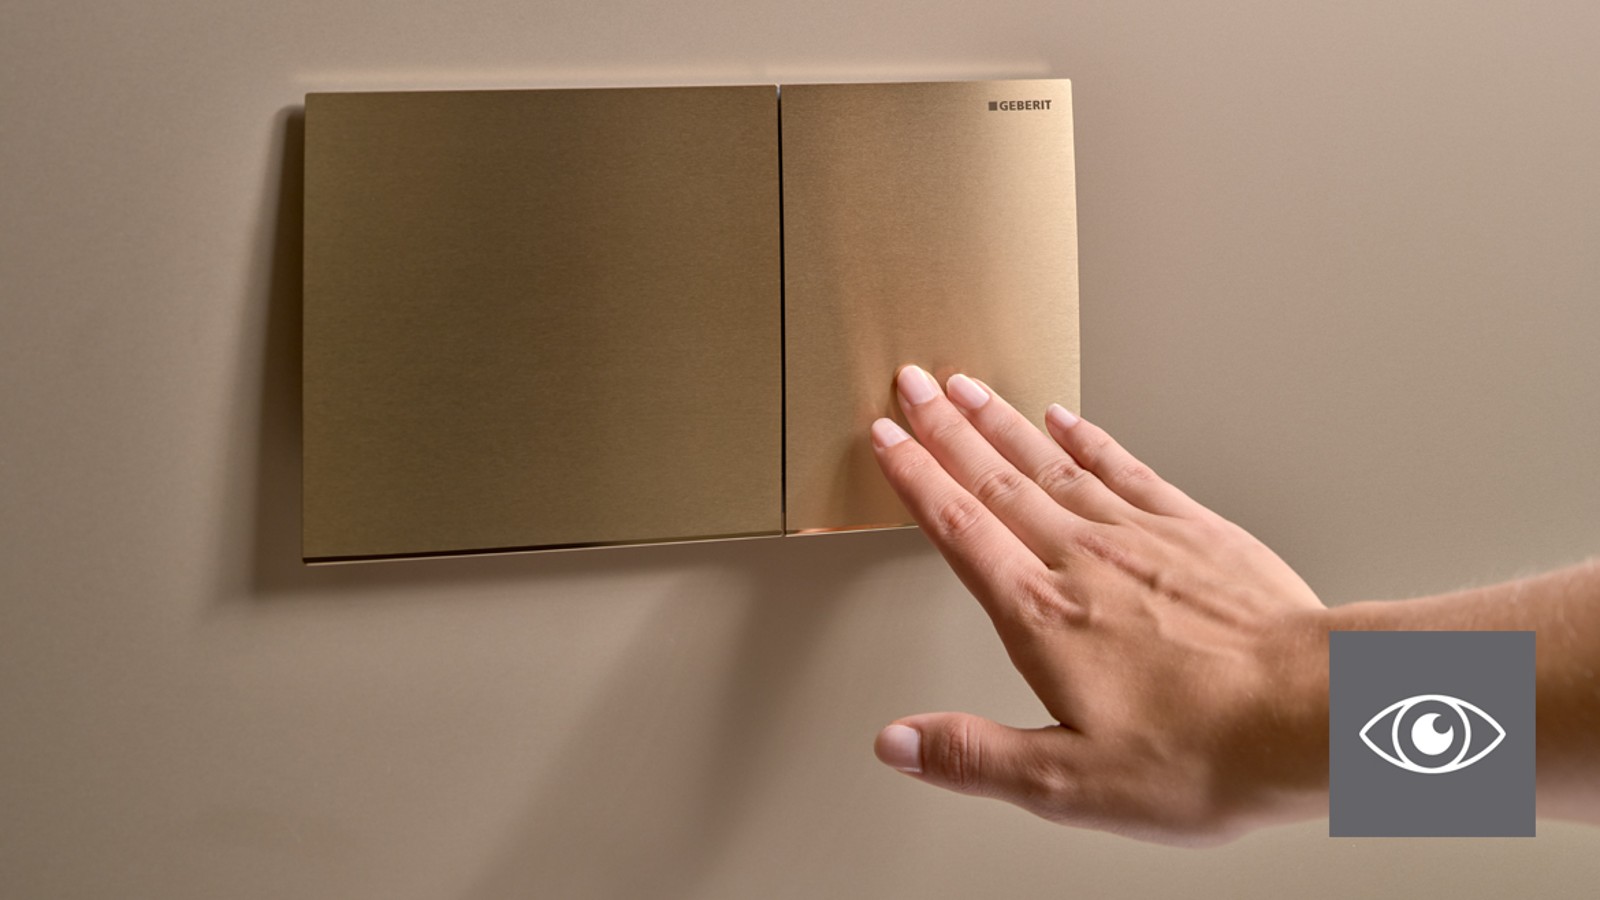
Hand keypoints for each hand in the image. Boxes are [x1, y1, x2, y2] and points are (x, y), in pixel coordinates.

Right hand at [869, 366, 1330, 844]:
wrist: (1318, 712)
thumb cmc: (1207, 751)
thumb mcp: (1071, 782)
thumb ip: (976, 756)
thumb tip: (899, 743)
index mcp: (1042, 616)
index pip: (960, 529)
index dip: (916, 479)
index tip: (886, 439)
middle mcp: (1083, 560)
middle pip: (995, 477)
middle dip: (944, 427)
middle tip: (911, 383)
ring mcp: (1140, 536)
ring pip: (1051, 461)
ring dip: (1001, 420)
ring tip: (967, 385)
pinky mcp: (1194, 529)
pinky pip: (1124, 465)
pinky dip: (1087, 437)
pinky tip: (1065, 418)